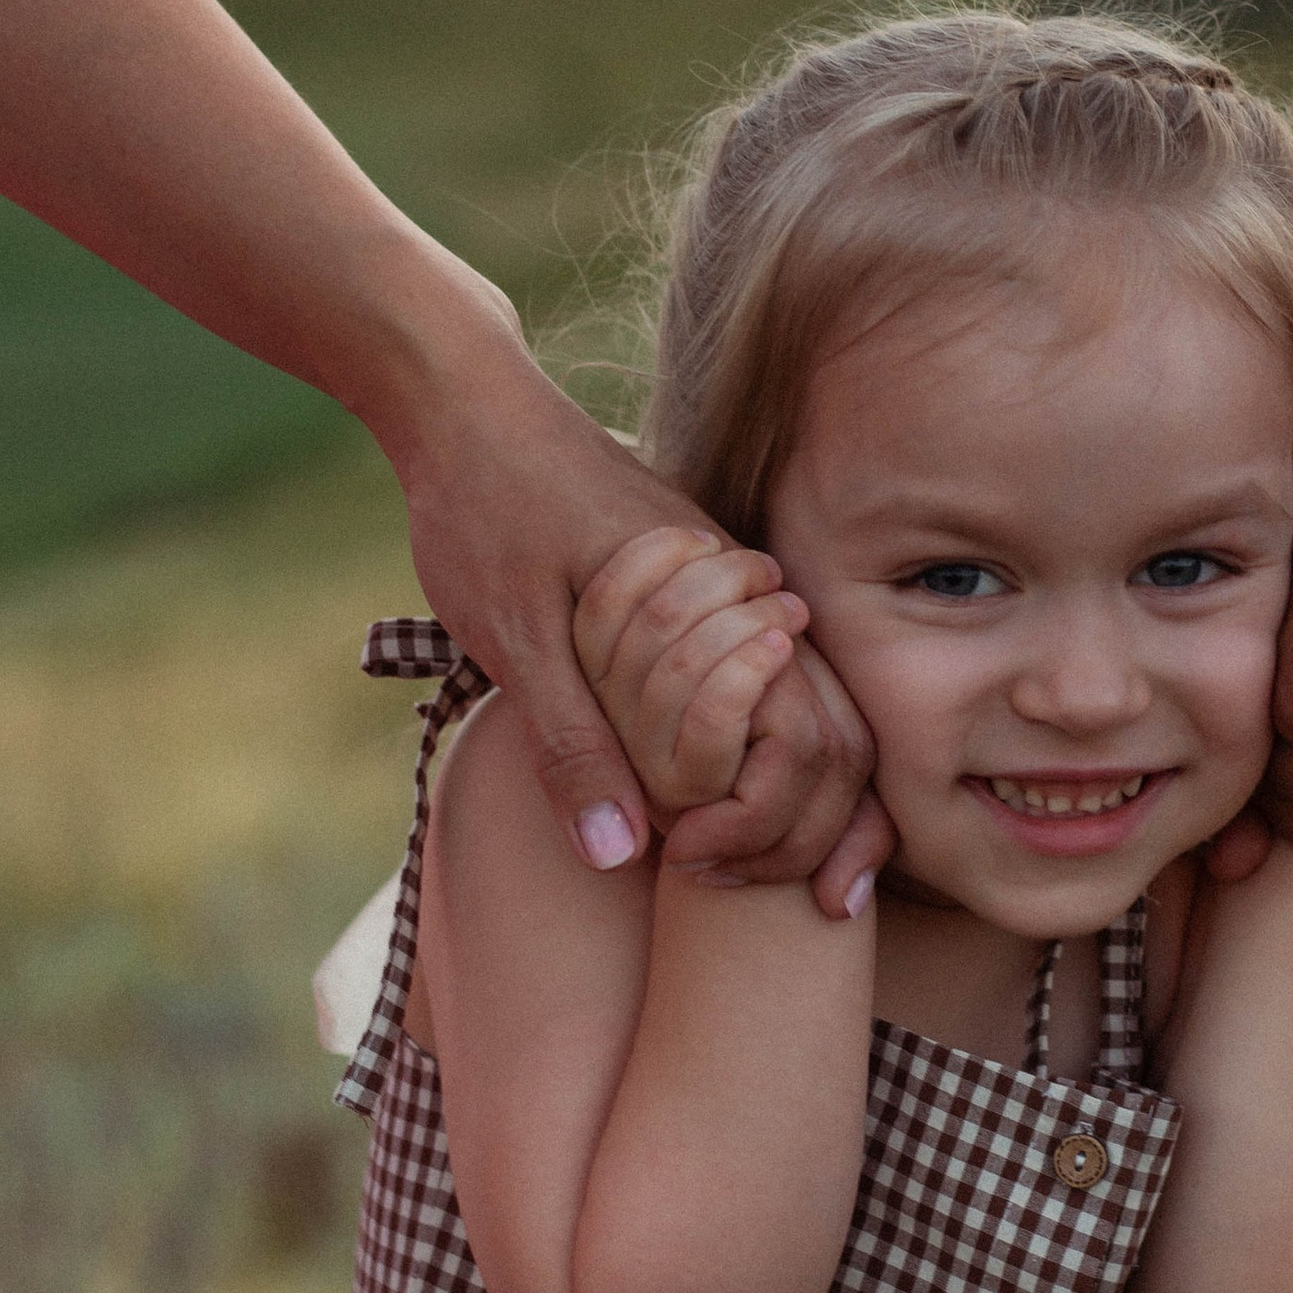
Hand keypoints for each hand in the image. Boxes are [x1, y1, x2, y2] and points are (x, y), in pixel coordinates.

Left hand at [390, 311, 888, 912]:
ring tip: (756, 861)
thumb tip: (624, 857)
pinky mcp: (699, 580)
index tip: (707, 869)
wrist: (461, 400)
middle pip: (831, 714)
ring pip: (807, 693)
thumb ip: (574, 743)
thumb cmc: (485, 508)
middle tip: (779, 892)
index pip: (805, 726)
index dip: (780, 819)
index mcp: (715, 596)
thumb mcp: (517, 639)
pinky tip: (740, 790)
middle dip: (818, 817)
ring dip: (796, 784)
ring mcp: (728, 579)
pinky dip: (766, 736)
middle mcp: (743, 586)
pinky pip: (763, 667)